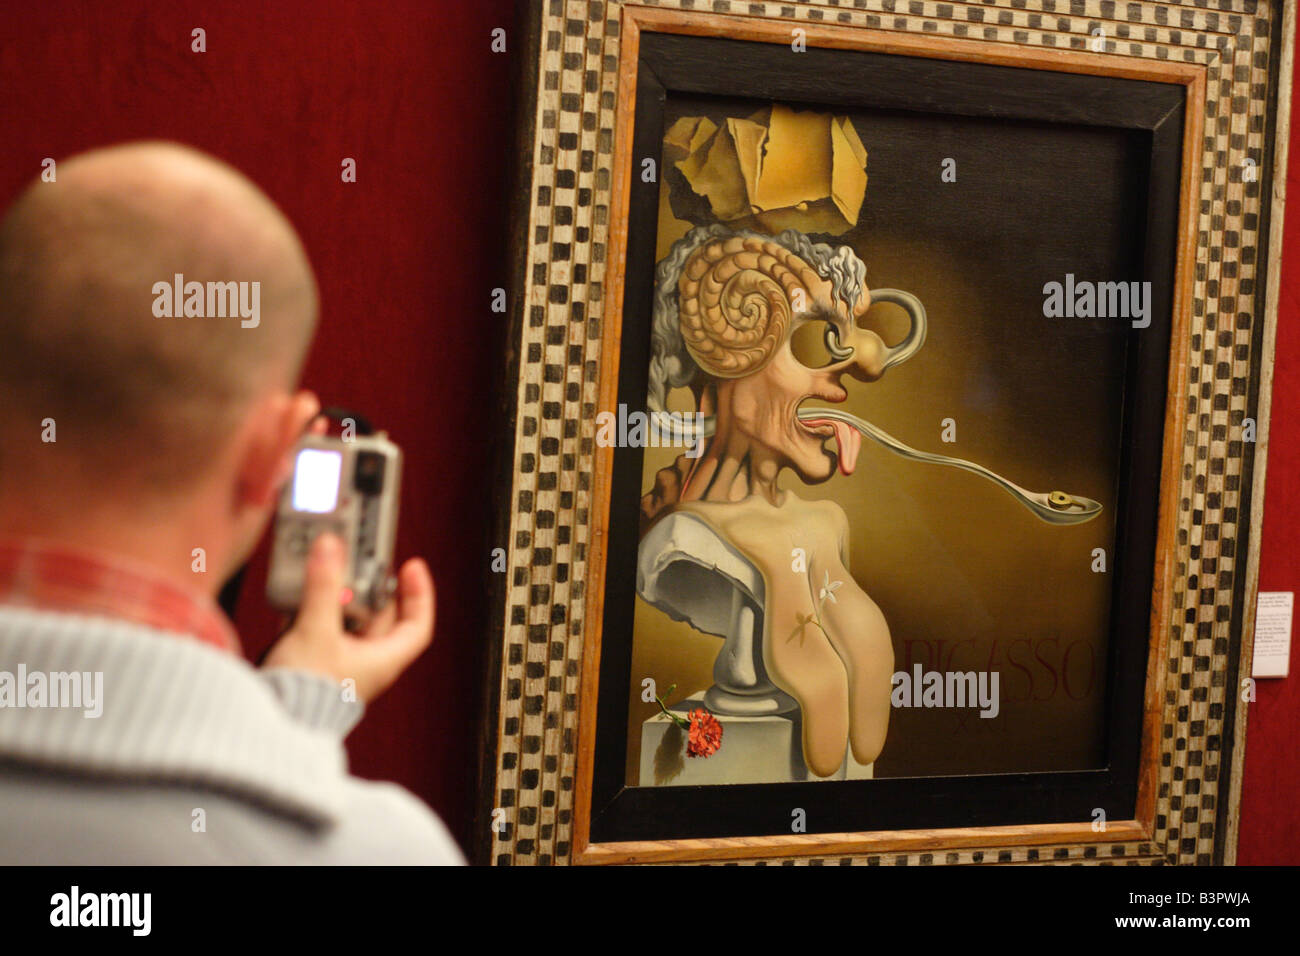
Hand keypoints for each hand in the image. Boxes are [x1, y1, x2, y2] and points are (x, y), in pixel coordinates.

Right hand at [263, 532, 435, 702]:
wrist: (271, 724)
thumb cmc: (303, 693)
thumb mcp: (317, 630)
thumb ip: (323, 588)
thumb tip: (331, 549)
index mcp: (383, 661)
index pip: (417, 626)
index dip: (419, 595)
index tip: (412, 568)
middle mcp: (367, 665)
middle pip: (381, 619)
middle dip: (372, 589)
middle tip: (363, 563)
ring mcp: (341, 667)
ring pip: (349, 624)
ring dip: (340, 599)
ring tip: (330, 574)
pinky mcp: (315, 667)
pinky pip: (322, 633)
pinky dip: (316, 613)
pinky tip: (300, 597)